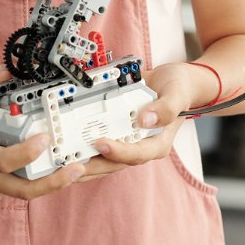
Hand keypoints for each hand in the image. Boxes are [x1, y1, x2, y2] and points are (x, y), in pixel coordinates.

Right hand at [0, 65, 84, 205]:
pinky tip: (46, 169)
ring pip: (22, 194)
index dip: (27, 152)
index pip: (4, 161)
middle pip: (23, 190)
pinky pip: (13, 192)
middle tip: (78, 167)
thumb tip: (6, 69)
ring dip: (49, 183)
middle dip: (54, 182)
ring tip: (74, 169)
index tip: (45, 138)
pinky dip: (30, 180)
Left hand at [72, 62, 197, 182]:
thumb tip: (145, 119)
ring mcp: (128, 139)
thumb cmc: (179, 88)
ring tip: (65, 162)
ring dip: (86, 162)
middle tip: (72, 163)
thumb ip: (166, 108)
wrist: (173, 80)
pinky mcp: (118, 132)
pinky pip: (101, 144)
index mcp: (158, 142)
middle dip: (94, 165)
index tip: (102, 144)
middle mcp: (141, 144)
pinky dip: (86, 147)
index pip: (137, 153)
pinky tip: (69, 148)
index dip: (119, 152)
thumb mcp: (177, 93)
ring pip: (106, 158)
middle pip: (116, 162)